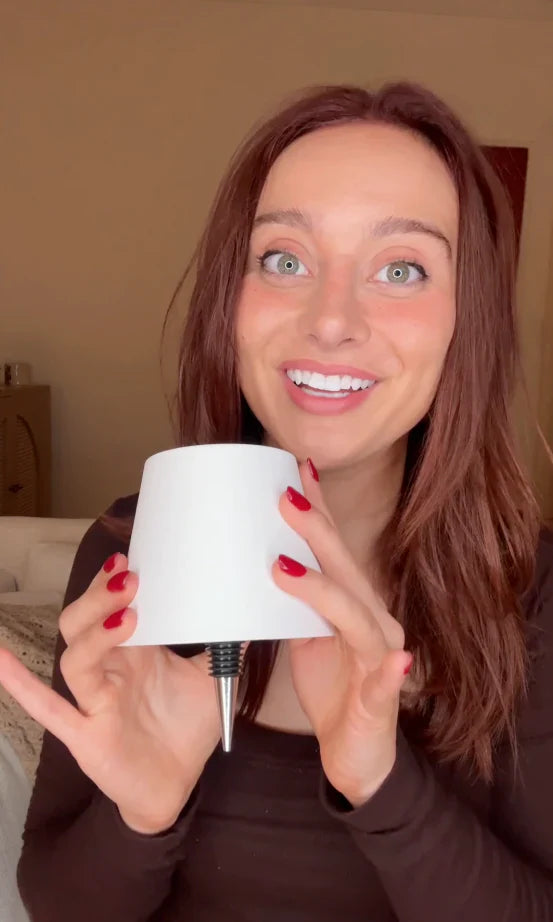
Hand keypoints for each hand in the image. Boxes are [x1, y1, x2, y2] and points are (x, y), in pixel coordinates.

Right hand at [0, 554, 220, 833]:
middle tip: (131, 578)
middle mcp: (109, 668)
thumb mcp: (213, 678)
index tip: (132, 555)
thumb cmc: (185, 727)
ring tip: (128, 614)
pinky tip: (0, 660)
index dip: (116, 580)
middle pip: (85, 622)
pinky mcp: (85, 734)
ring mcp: (93, 699)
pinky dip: (21, 686)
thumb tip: (254, 608)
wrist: (176, 784)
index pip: (115, 605)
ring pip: (74, 657)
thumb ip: (227, 644)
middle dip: (102, 598)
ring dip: (96, 632)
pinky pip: (48, 709)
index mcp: (135, 651)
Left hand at [272, 462, 411, 807]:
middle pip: (342, 570)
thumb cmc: (333, 688)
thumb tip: (258, 561)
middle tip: (284, 496)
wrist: (357, 753)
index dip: (317, 510)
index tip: (294, 469)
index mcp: (351, 603)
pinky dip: (392, 671)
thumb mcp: (305, 636)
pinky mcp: (380, 699)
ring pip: (357, 617)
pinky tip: (399, 660)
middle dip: (314, 532)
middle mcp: (372, 620)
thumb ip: (293, 602)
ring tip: (287, 567)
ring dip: (325, 590)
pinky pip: (386, 684)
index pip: (333, 549)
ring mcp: (380, 658)